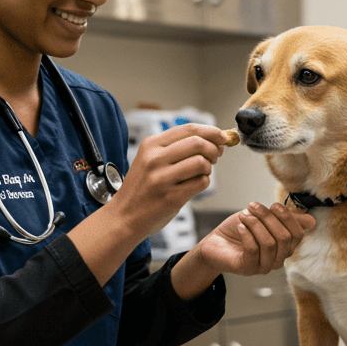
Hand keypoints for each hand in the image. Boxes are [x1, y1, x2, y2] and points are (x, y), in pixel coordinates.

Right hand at [107, 124, 228, 238]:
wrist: (123, 216)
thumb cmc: (142, 188)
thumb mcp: (150, 160)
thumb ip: (176, 148)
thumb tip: (214, 139)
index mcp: (151, 145)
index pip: (189, 128)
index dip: (211, 132)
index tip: (222, 137)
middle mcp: (155, 159)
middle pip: (198, 143)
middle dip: (214, 149)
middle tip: (214, 157)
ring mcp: (162, 179)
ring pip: (201, 162)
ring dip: (208, 168)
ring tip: (201, 173)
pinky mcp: (171, 197)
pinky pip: (201, 183)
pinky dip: (203, 183)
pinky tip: (193, 186)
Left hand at [195, 202, 315, 276]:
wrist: (216, 243)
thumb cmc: (241, 230)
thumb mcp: (264, 219)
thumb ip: (287, 219)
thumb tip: (312, 221)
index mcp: (285, 248)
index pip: (297, 234)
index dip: (287, 217)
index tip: (272, 205)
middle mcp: (277, 260)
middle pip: (283, 237)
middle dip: (268, 218)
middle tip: (252, 206)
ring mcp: (263, 266)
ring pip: (269, 243)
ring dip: (255, 224)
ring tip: (243, 215)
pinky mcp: (247, 269)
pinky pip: (253, 250)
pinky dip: (247, 234)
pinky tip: (240, 227)